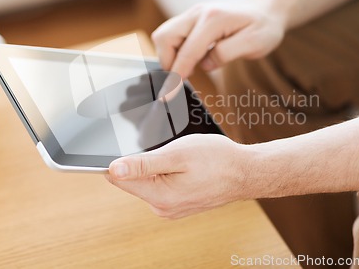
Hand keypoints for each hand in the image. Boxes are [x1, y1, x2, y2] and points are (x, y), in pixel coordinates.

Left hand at [105, 134, 248, 218]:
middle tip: (169, 152)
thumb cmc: (216, 160)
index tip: (136, 150)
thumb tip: (114, 169)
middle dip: (143, 163)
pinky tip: (186, 169)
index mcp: (159, 196)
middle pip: (133, 181)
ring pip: (148, 183)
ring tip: (183, 161)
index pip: (119, 179)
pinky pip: (162, 187)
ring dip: (157, 168)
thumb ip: (143, 164)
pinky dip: (168, 175)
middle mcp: (162, 208)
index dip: (119, 160)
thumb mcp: (177, 155)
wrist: (244, 172)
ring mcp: (171, 209)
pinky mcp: (178, 205)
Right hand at [152, 0, 286, 78]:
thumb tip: (205, 65)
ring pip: (164, 35)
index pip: (186, 51)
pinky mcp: (191, 19)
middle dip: (167, 62)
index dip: (176, 75)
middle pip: (164, 37)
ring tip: (187, 70)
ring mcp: (192, 14)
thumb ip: (227, 53)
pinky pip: (171, 34)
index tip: (168, 95)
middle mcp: (198, 13)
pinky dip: (173, 50)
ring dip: (169, 56)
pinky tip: (190, 61)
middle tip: (181, 79)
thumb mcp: (254, 43)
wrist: (266, 9)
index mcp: (213, 19)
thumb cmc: (263, 27)